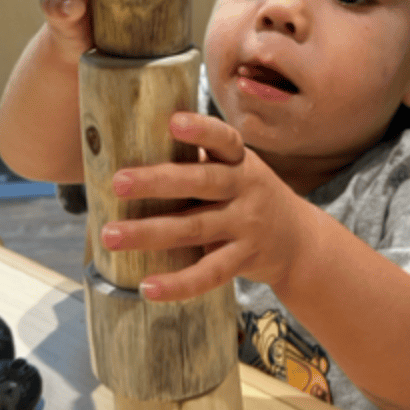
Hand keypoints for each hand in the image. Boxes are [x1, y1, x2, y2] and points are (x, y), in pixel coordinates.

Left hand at [100, 113, 309, 300]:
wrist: (299, 240)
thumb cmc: (248, 195)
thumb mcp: (236, 169)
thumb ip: (198, 160)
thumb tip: (131, 143)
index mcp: (239, 160)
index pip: (223, 139)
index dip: (201, 129)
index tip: (173, 121)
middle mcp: (245, 188)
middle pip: (201, 182)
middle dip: (157, 182)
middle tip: (117, 182)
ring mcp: (247, 225)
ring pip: (194, 228)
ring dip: (149, 233)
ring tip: (110, 235)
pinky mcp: (244, 258)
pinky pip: (209, 273)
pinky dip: (178, 284)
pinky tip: (148, 288)